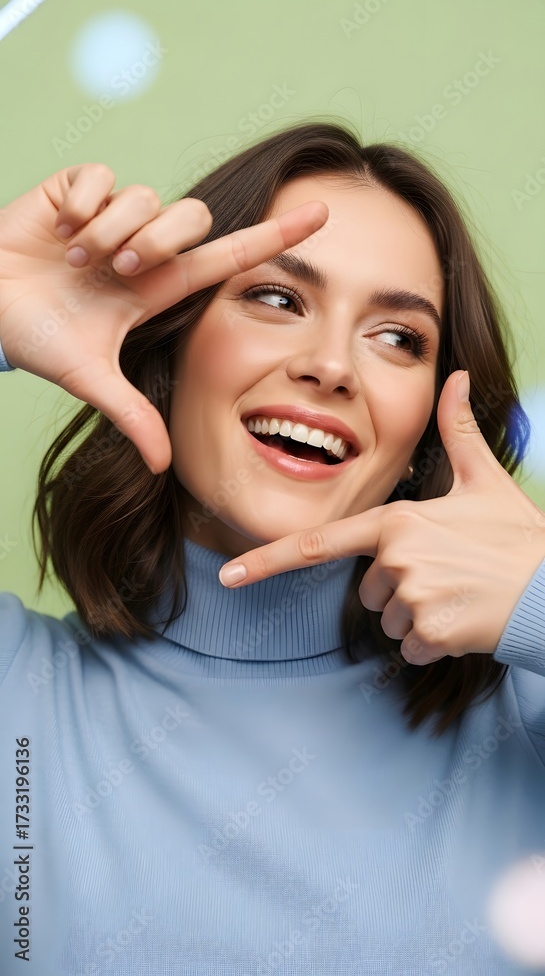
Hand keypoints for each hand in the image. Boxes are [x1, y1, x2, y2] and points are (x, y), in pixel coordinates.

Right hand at [0, 163, 327, 471]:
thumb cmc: (36, 338)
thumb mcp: (89, 378)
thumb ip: (132, 416)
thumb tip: (167, 468)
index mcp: (157, 286)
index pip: (229, 256)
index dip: (275, 236)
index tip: (323, 216)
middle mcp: (144, 247)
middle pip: (192, 217)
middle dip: (156, 241)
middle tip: (116, 269)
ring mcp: (112, 214)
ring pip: (145, 197)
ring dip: (109, 229)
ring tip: (75, 257)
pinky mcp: (76, 188)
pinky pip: (100, 176)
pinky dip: (79, 203)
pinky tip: (60, 227)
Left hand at [218, 370, 544, 665]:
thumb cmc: (518, 536)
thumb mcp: (484, 480)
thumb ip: (458, 430)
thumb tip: (457, 377)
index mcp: (397, 520)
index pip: (319, 543)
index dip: (267, 559)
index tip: (228, 576)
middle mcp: (396, 557)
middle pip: (368, 589)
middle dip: (399, 589)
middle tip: (447, 575)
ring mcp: (411, 596)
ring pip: (389, 622)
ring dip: (418, 616)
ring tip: (460, 595)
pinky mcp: (430, 632)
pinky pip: (412, 648)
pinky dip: (435, 642)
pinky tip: (465, 621)